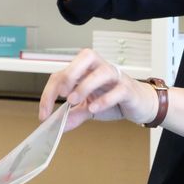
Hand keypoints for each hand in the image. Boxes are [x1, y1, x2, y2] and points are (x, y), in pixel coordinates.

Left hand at [39, 48, 158, 130]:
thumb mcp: (88, 108)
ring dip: (86, 85)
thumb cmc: (114, 99)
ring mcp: (116, 77)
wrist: (139, 104)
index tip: (44, 113)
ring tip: (74, 101)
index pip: (63, 73)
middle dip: (70, 73)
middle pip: (86, 57)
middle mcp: (101, 68)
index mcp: (87, 70)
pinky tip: (94, 109)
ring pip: (102, 71)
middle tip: (62, 93)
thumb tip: (56, 126)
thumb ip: (73, 115)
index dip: (50, 92)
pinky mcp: (128, 89)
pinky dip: (105, 99)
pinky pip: (118, 90)